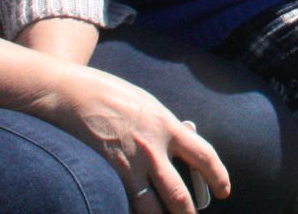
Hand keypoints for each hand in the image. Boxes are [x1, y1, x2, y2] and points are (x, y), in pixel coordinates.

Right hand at [35, 67, 229, 213]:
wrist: (73, 94)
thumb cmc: (111, 95)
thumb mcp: (148, 105)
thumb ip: (164, 128)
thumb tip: (179, 145)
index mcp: (167, 126)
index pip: (205, 156)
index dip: (218, 177)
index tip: (225, 190)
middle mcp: (153, 149)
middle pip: (179, 194)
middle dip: (188, 213)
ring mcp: (129, 165)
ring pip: (152, 208)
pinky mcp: (107, 175)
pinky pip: (126, 203)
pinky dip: (134, 212)